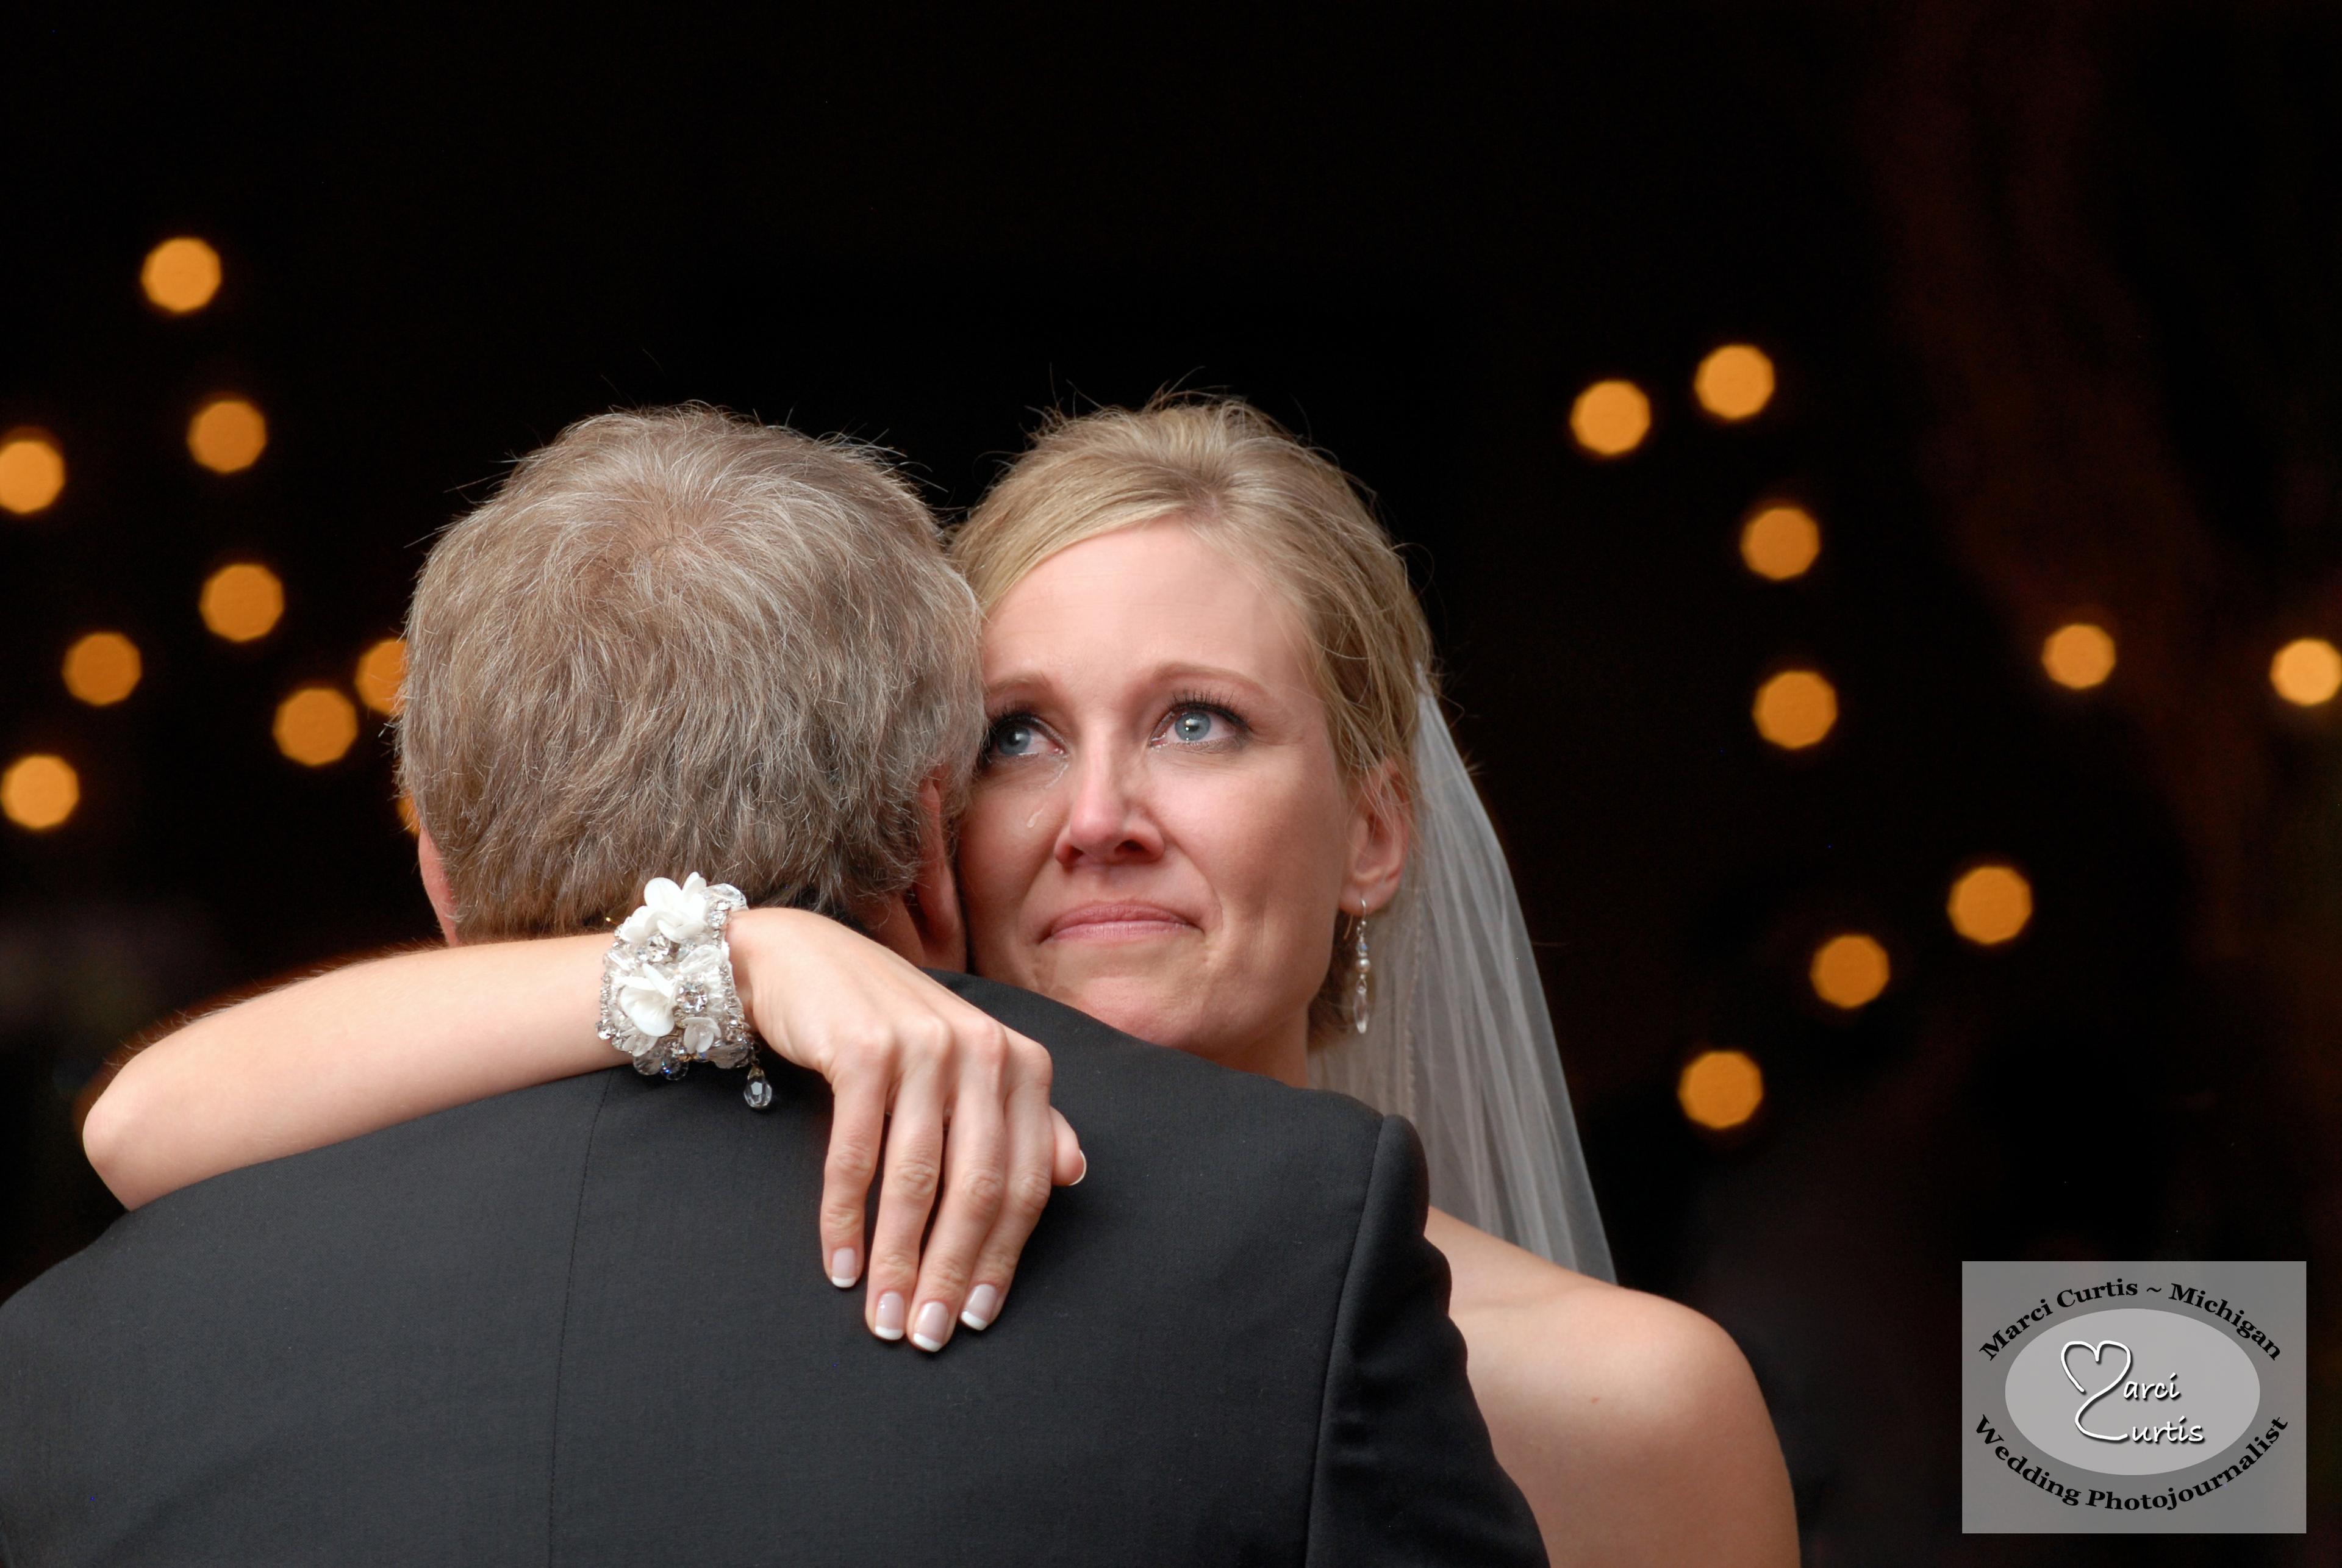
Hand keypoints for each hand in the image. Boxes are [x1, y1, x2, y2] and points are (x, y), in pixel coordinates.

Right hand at [726, 908, 1083, 1351]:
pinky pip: (856, 1156)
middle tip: (925, 1336)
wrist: (804, 958)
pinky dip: (845, 1219)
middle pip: (978, 1188)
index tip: (975, 1318)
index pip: (1026, 1183)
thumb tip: (1074, 1174)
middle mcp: (984, 1051)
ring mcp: (925, 1046)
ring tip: (883, 1318)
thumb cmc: (891, 1028)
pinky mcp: (864, 1050)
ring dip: (898, 1260)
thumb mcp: (968, 1067)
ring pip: (917, 1180)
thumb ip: (1024, 1119)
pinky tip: (841, 1267)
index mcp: (1022, 1064)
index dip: (1003, 1259)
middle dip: (951, 1272)